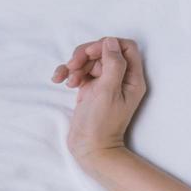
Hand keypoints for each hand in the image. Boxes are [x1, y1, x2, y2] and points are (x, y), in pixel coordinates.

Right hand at [52, 36, 146, 161]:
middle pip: (104, 51)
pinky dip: (68, 72)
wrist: (90, 148)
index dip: (107, 45)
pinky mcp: (90, 90)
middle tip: (74, 66)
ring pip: (90, 60)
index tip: (91, 54)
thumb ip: (113, 64)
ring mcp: (104, 84)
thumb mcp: (108, 90)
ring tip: (68, 80)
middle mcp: (120, 79)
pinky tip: (58, 80)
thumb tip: (110, 41)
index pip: (125, 47)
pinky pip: (79, 72)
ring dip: (75, 65)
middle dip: (86, 55)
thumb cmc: (102, 123)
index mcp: (132, 78)